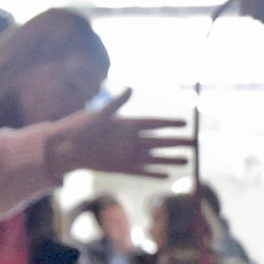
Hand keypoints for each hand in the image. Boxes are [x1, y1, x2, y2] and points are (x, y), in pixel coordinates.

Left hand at [40, 91, 191, 178]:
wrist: (68, 147)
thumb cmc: (82, 129)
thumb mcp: (100, 116)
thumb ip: (116, 104)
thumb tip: (129, 88)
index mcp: (128, 124)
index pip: (154, 123)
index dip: (169, 124)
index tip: (185, 123)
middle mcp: (132, 140)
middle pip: (160, 141)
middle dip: (177, 142)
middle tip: (195, 143)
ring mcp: (128, 154)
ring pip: (155, 157)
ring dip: (171, 159)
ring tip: (187, 161)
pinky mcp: (123, 168)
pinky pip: (143, 171)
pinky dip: (154, 173)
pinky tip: (168, 175)